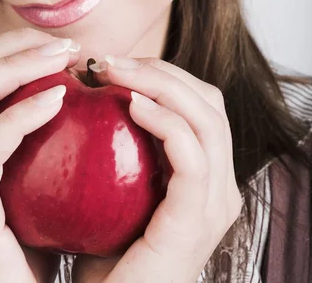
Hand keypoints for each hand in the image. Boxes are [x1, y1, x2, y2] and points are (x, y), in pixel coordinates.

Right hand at [0, 28, 80, 282]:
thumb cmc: (28, 241)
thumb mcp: (28, 174)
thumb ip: (38, 135)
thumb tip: (79, 88)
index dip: (12, 47)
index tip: (60, 46)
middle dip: (13, 46)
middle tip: (65, 46)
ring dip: (16, 67)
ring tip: (62, 60)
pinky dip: (21, 115)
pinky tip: (57, 100)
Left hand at [72, 57, 241, 282]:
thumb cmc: (105, 251)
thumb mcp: (118, 187)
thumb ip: (120, 145)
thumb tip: (90, 92)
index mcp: (206, 174)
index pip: (199, 102)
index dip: (160, 72)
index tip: (111, 63)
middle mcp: (220, 184)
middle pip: (208, 100)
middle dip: (159, 69)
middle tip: (107, 60)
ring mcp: (214, 202)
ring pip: (206, 117)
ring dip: (159, 82)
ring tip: (112, 71)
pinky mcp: (196, 218)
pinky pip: (192, 155)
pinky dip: (166, 120)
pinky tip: (130, 105)